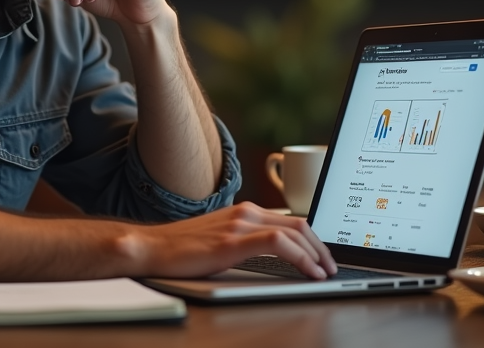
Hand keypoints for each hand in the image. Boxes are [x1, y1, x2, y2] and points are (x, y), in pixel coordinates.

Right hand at [123, 202, 336, 279]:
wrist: (152, 248)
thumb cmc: (182, 248)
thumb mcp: (220, 240)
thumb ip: (243, 240)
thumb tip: (269, 253)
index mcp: (244, 211)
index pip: (290, 220)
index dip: (313, 239)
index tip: (323, 258)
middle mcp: (245, 212)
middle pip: (299, 223)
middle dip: (322, 247)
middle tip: (331, 267)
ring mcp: (239, 224)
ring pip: (295, 231)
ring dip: (316, 253)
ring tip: (325, 272)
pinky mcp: (233, 240)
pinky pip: (279, 243)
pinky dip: (301, 257)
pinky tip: (309, 271)